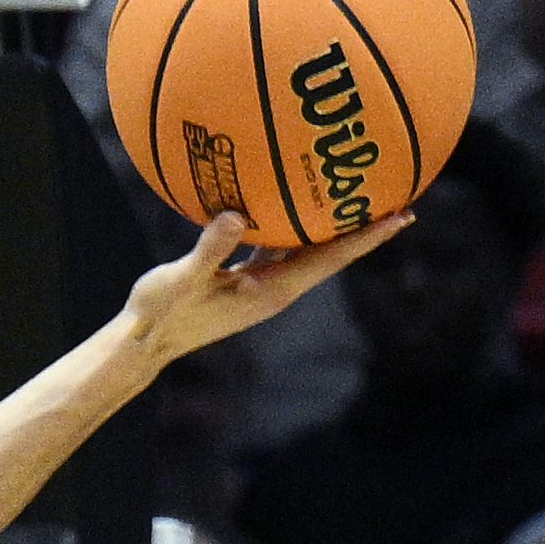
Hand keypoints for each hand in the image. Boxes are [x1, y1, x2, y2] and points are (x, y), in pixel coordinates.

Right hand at [110, 210, 406, 377]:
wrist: (142, 342)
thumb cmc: (160, 315)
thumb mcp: (182, 281)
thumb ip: (209, 249)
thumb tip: (235, 215)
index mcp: (272, 291)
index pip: (331, 259)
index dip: (367, 238)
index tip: (402, 216)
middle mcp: (276, 289)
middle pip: (333, 256)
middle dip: (367, 231)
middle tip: (401, 202)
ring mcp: (262, 286)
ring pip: (310, 252)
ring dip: (336, 229)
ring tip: (359, 200)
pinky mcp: (244, 280)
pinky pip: (281, 248)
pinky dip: (295, 227)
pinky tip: (294, 204)